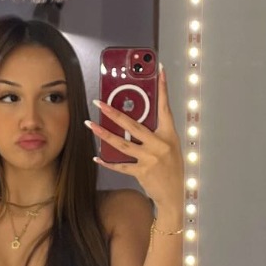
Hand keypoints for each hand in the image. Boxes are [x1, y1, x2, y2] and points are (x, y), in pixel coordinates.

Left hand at [87, 65, 183, 216]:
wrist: (175, 195)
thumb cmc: (171, 168)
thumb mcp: (169, 146)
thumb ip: (154, 133)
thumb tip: (132, 121)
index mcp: (169, 134)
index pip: (165, 107)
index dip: (162, 88)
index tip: (158, 70)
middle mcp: (160, 144)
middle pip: (133, 125)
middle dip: (113, 112)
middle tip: (99, 102)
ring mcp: (150, 159)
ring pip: (122, 143)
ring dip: (103, 134)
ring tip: (89, 124)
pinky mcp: (142, 172)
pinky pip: (120, 165)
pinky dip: (107, 162)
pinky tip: (96, 157)